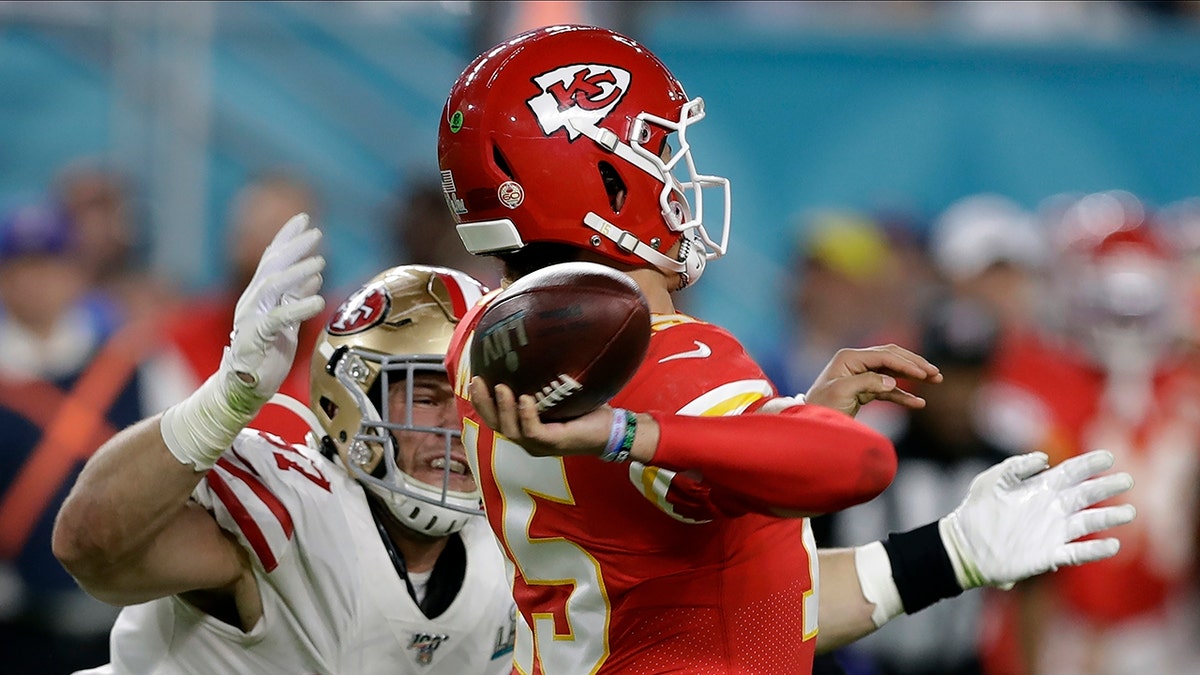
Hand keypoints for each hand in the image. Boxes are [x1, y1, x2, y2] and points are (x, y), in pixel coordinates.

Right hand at [160, 213, 324, 469]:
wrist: (242, 390)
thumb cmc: (264, 357)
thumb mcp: (287, 322)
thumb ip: (296, 298)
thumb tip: (315, 275)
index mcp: (258, 297)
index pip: (271, 260)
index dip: (286, 238)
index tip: (304, 220)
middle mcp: (251, 303)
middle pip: (271, 267)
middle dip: (293, 248)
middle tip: (316, 234)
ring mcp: (250, 320)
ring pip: (271, 288)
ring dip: (296, 274)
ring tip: (320, 264)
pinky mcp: (254, 340)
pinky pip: (277, 319)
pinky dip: (297, 307)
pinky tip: (318, 299)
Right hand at [468, 377, 615, 457]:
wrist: (613, 429)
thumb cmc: (587, 410)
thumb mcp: (561, 392)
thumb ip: (545, 379)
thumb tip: (537, 345)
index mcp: (526, 427)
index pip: (496, 418)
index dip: (481, 402)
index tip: (474, 379)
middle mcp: (528, 438)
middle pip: (495, 425)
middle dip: (483, 404)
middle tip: (476, 381)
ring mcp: (540, 444)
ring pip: (510, 430)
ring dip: (502, 408)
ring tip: (499, 387)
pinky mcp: (554, 443)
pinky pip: (532, 431)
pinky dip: (525, 415)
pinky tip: (524, 399)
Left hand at [805, 344, 941, 416]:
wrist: (808, 424)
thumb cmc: (821, 406)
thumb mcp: (841, 393)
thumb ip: (866, 383)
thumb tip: (891, 381)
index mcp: (849, 358)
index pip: (885, 356)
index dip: (906, 364)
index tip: (925, 374)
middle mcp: (856, 362)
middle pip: (892, 358)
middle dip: (915, 365)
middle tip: (936, 374)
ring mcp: (860, 376)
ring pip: (893, 372)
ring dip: (914, 377)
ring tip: (935, 380)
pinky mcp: (863, 391)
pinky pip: (888, 390)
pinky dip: (903, 396)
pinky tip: (918, 403)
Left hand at [940, 450, 1135, 589]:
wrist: (964, 546)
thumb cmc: (974, 510)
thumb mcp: (990, 481)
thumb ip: (1015, 466)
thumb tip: (1045, 459)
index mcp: (1039, 488)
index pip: (1070, 472)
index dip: (1090, 464)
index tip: (1109, 457)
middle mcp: (1051, 509)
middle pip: (1086, 495)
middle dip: (1107, 487)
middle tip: (1128, 480)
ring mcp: (1052, 532)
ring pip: (1088, 523)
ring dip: (1109, 518)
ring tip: (1129, 513)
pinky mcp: (1049, 555)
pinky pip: (1078, 553)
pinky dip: (1096, 550)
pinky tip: (1113, 545)